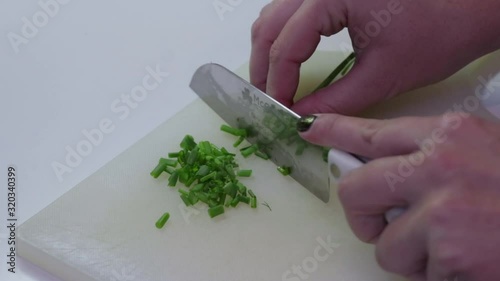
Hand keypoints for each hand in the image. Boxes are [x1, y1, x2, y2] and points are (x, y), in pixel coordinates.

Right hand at [251, 0, 499, 114]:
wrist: (471, 7)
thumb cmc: (438, 34)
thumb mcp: (380, 76)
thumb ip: (334, 101)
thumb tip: (302, 119)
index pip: (286, 45)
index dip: (278, 83)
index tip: (278, 110)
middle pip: (269, 25)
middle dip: (264, 67)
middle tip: (268, 100)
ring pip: (275, 14)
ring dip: (270, 49)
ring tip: (274, 83)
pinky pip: (292, 9)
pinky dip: (285, 36)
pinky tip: (289, 58)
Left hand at [297, 112, 499, 279]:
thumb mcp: (478, 152)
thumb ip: (428, 155)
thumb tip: (375, 165)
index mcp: (448, 134)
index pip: (372, 130)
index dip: (334, 131)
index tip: (309, 130)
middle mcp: (439, 165)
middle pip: (355, 188)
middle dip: (362, 213)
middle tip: (384, 222)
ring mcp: (443, 209)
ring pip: (384, 243)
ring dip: (410, 252)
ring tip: (450, 245)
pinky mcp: (449, 252)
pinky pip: (413, 272)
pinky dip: (435, 274)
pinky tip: (467, 260)